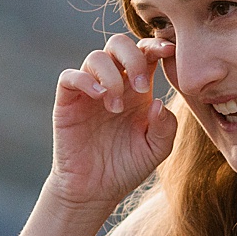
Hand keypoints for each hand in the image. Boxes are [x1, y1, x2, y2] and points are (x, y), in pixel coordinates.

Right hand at [50, 34, 179, 212]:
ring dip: (111, 76)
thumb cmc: (126, 167)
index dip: (156, 45)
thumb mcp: (156, 150)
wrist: (94, 191)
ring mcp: (88, 91)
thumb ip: (165, 127)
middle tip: (142, 86)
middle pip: (119, 44)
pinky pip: (70, 76)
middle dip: (133, 56)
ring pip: (96, 57)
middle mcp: (113, 83)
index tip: (168, 52)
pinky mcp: (68, 102)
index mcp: (137, 89)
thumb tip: (159, 102)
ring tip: (116, 108)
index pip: (145, 53)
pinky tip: (100, 98)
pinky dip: (85, 80)